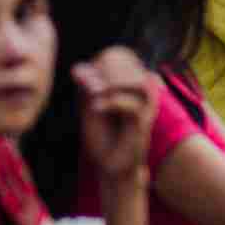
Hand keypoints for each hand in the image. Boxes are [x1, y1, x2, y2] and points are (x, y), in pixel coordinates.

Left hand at [74, 46, 157, 181]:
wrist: (111, 168)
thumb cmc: (103, 138)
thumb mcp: (90, 107)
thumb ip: (88, 88)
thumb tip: (78, 67)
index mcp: (131, 87)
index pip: (123, 56)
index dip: (103, 61)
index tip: (85, 79)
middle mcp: (142, 95)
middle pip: (133, 67)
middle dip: (105, 71)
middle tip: (87, 87)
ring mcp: (146, 109)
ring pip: (138, 83)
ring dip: (113, 84)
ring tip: (93, 94)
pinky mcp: (143, 125)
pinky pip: (133, 106)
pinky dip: (112, 102)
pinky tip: (95, 107)